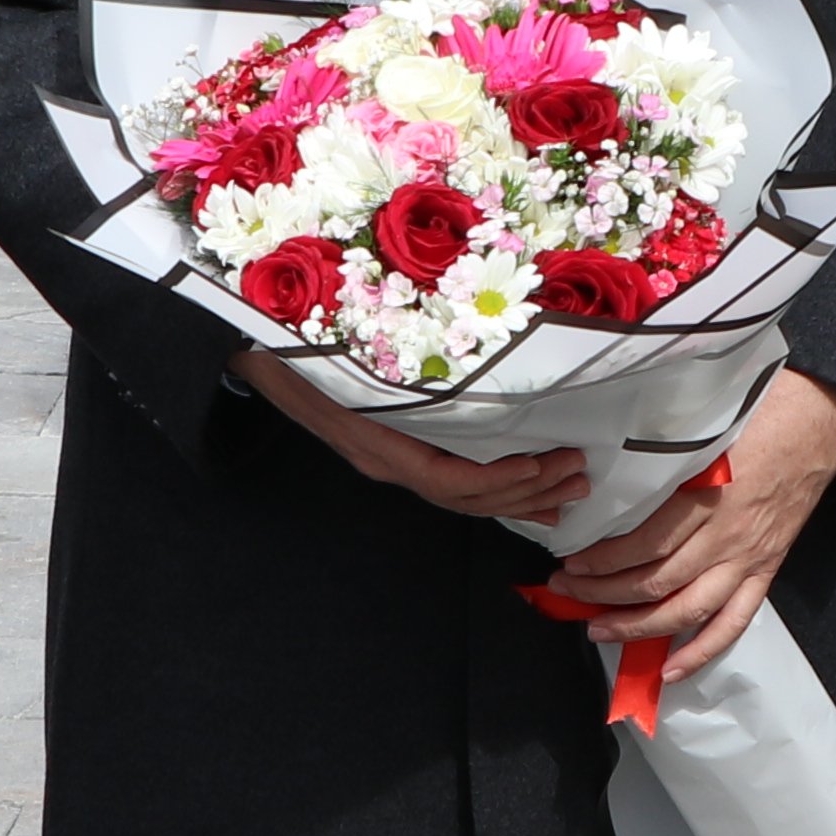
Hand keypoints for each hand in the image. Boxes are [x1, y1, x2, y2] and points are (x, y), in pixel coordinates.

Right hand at [233, 345, 588, 524]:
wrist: (256, 346)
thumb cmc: (298, 341)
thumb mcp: (338, 345)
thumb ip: (384, 353)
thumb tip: (444, 337)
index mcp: (377, 442)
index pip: (447, 480)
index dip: (498, 481)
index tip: (543, 465)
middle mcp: (385, 460)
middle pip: (464, 498)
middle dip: (525, 492)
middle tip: (578, 476)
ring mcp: (388, 459)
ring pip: (461, 496)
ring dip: (518, 495)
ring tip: (567, 490)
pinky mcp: (397, 448)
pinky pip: (452, 479)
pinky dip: (494, 485)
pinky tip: (526, 486)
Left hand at [547, 371, 835, 684]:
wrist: (819, 423)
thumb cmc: (761, 416)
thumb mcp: (706, 432)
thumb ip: (667, 463)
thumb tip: (617, 484)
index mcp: (707, 498)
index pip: (645, 544)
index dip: (603, 561)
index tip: (573, 564)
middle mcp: (725, 536)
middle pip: (657, 581)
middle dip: (605, 594)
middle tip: (569, 594)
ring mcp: (747, 559)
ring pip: (687, 610)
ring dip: (639, 627)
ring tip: (600, 630)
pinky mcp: (765, 570)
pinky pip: (733, 622)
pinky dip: (702, 651)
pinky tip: (670, 670)